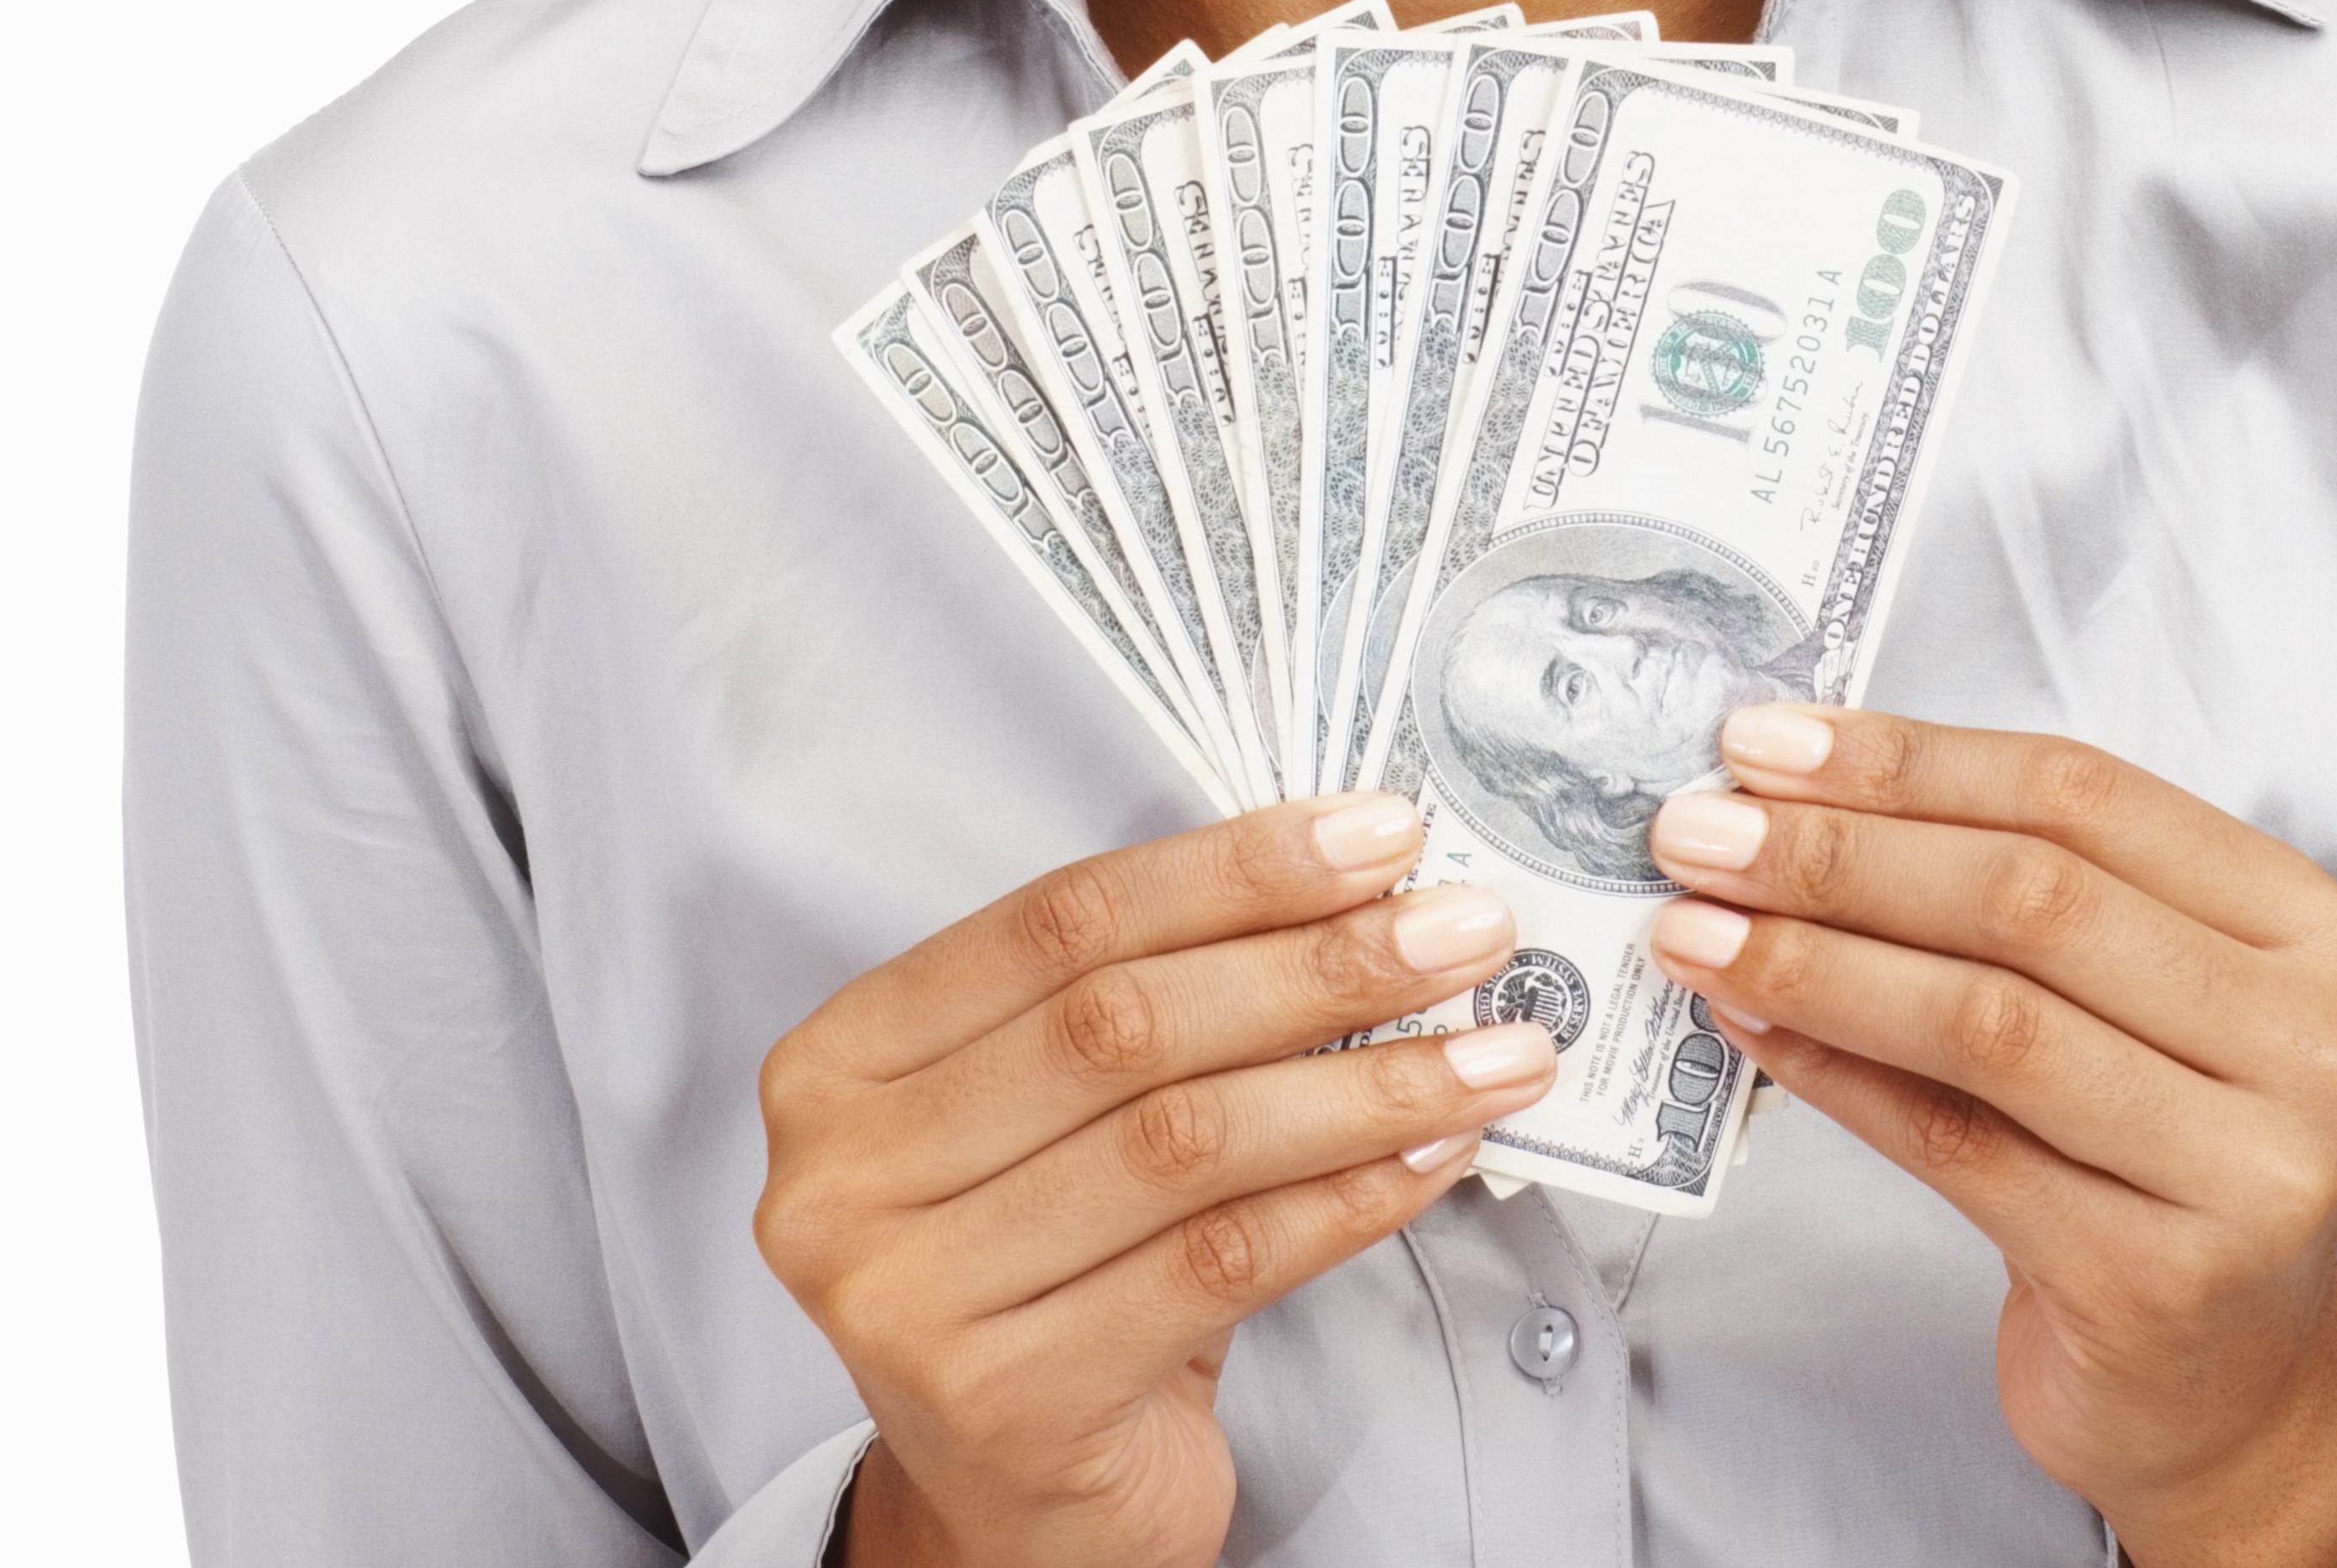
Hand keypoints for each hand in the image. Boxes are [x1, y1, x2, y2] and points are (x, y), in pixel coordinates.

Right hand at [754, 793, 1559, 1567]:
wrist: (1014, 1504)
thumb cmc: (1056, 1279)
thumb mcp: (1069, 1126)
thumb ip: (1163, 1007)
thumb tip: (1364, 893)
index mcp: (845, 1062)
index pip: (1059, 922)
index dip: (1234, 870)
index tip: (1380, 835)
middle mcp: (841, 1176)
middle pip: (1122, 1026)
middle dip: (1320, 965)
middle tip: (1465, 933)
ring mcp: (908, 1296)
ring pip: (1184, 1144)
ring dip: (1367, 1085)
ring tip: (1495, 1051)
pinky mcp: (1005, 1400)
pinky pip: (1220, 1263)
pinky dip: (1350, 1198)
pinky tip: (1436, 1156)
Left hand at [1646, 708, 2336, 1567]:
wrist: (2225, 1388)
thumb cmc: (2155, 1163)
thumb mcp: (2125, 1006)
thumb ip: (2007, 902)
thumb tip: (1790, 800)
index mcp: (2311, 933)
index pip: (2085, 796)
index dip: (1910, 762)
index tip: (1764, 746)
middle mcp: (2309, 1046)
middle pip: (2033, 900)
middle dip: (1840, 854)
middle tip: (1696, 836)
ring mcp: (2250, 1171)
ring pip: (1989, 1020)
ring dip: (1815, 961)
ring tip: (1694, 930)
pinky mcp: (2158, 1279)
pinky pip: (1956, 1144)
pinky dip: (1834, 1074)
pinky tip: (1752, 1029)